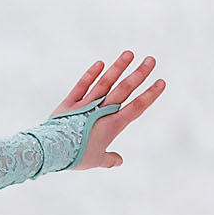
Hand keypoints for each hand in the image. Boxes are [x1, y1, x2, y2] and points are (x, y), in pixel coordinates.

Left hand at [50, 51, 165, 169]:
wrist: (53, 151)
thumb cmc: (76, 157)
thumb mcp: (96, 160)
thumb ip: (109, 159)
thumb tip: (119, 161)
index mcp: (112, 125)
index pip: (136, 107)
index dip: (150, 95)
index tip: (161, 82)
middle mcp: (101, 112)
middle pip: (124, 90)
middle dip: (139, 74)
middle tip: (151, 60)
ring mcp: (86, 105)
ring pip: (105, 83)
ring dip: (118, 68)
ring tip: (129, 53)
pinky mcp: (70, 103)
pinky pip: (82, 86)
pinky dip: (90, 75)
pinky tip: (100, 63)